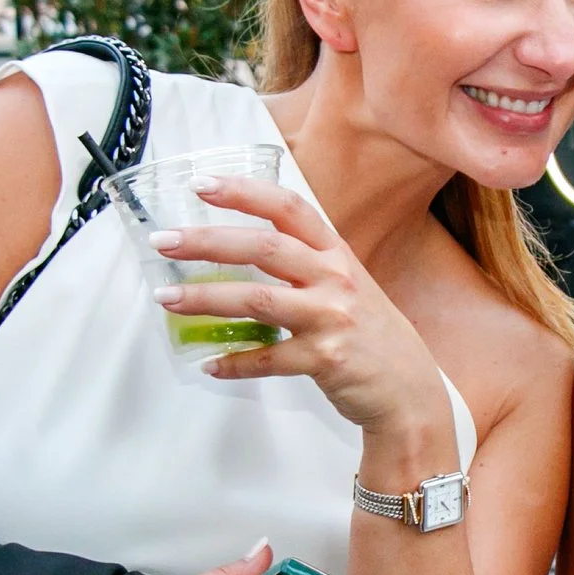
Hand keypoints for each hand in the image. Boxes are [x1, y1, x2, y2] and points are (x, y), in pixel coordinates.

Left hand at [153, 178, 451, 443]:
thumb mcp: (347, 285)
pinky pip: (268, 359)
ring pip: (256, 300)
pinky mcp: (325, 359)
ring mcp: (331, 319)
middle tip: (164, 241)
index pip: (288, 209)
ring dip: (205, 298)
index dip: (244, 192)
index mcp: (337, 254)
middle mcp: (336, 279)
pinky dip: (234, 362)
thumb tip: (241, 252)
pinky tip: (210, 364)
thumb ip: (305, 265)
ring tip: (168, 298)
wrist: (409, 390)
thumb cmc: (370, 335)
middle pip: (263, 248)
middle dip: (206, 241)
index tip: (202, 185)